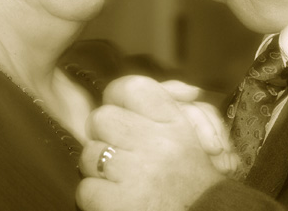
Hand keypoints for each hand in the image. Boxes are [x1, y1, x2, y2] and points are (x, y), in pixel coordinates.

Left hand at [77, 76, 225, 210]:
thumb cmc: (200, 182)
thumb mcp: (202, 137)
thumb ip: (185, 107)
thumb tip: (186, 90)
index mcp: (175, 124)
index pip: (130, 88)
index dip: (118, 98)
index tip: (125, 114)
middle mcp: (155, 144)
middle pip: (100, 118)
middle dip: (106, 136)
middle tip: (123, 152)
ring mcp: (135, 173)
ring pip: (89, 154)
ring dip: (101, 169)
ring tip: (123, 181)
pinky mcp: (117, 203)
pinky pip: (86, 189)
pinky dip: (97, 198)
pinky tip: (118, 201)